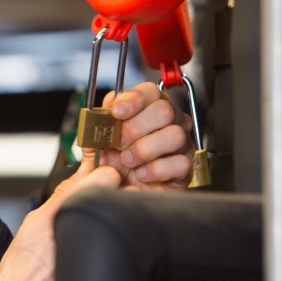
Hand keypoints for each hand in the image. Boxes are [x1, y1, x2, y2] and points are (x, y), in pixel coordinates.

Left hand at [77, 81, 192, 189]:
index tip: (116, 112)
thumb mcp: (96, 138)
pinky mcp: (185, 169)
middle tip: (120, 142)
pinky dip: (155, 170)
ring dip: (145, 149)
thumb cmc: (111, 161)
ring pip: (175, 135)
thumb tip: (109, 103)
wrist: (117, 189)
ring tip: (128, 160)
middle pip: (165, 110)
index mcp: (148, 108)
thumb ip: (99, 118)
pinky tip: (141, 174)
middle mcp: (170, 122)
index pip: (150, 91)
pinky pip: (180, 163)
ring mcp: (181, 144)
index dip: (133, 100)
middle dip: (136, 128)